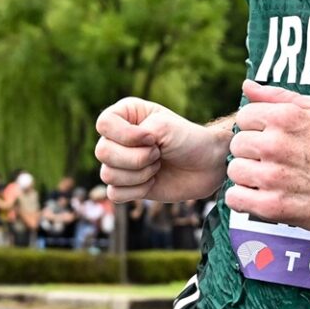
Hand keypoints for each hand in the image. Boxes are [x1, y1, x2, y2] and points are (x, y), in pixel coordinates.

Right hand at [94, 97, 227, 203]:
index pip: (103, 124)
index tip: (152, 139)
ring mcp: (119, 163)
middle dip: (137, 158)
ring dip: (139, 174)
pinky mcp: (125, 186)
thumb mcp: (166, 126)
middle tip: (158, 154)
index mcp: (124, 115)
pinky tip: (152, 181)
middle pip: (102, 152)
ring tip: (157, 166)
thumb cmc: (189, 139)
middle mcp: (116, 138)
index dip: (126, 136)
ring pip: (107, 175)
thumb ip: (138, 134)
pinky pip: (114, 194)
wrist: (207, 165)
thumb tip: (117, 158)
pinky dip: (137, 191)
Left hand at [226, 80, 309, 235]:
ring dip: (247, 176)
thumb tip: (247, 86)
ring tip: (269, 179)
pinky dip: (244, 199)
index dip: (256, 128)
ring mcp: (272, 176)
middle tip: (272, 160)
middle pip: (237, 144)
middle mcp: (275, 145)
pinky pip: (235, 198)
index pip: (244, 117)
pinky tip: (261, 196)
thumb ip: (280, 96)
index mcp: (285, 118)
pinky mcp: (272, 206)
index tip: (270, 139)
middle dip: (252, 152)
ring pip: (234, 171)